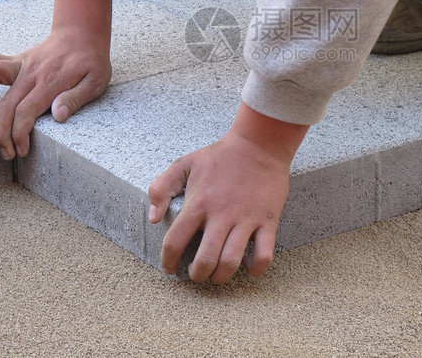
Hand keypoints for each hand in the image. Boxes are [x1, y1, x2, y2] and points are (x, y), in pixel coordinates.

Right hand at [0, 0, 112, 159]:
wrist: (82, 34)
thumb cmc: (91, 61)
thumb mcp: (96, 81)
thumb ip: (76, 98)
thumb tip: (58, 116)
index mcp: (50, 81)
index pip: (26, 111)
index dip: (19, 134)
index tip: (21, 151)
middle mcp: (31, 72)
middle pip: (7, 103)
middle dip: (2, 133)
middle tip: (7, 153)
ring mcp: (20, 63)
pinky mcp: (14, 59)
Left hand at [148, 103, 308, 282]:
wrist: (259, 144)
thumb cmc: (220, 156)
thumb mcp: (184, 164)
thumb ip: (161, 188)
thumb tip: (153, 219)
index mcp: (198, 203)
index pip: (174, 242)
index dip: (168, 262)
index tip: (169, 268)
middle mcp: (221, 215)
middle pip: (204, 260)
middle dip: (196, 275)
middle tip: (196, 273)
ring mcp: (246, 219)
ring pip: (231, 262)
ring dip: (220, 276)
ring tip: (216, 274)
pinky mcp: (268, 221)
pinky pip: (264, 255)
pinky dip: (254, 268)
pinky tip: (246, 265)